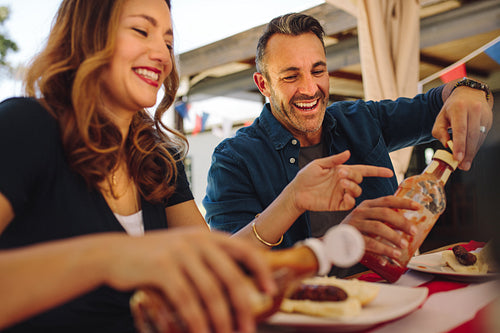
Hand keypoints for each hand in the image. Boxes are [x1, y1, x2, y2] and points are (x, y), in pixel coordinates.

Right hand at [105, 229, 275, 332]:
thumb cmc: (155, 258)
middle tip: (247, 330)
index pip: (244, 249)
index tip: (270, 290)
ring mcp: (179, 253)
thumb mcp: (184, 250)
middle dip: (242, 307)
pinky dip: (196, 322)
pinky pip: (186, 301)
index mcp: (207, 236)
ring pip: (210, 293)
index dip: (261, 269)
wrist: (114, 254)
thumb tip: (236, 289)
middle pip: (230, 277)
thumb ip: (208, 262)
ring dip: (220, 320)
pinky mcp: (162, 268)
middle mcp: (197, 241)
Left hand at [291, 151, 393, 211]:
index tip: (389, 172)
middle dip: (353, 175)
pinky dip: (350, 199)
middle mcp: (344, 183)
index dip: (377, 171)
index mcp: (342, 171)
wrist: (296, 192)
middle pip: (360, 179)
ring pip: (357, 191)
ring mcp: (342, 194)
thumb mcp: (319, 164)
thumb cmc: (305, 177)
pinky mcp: (337, 205)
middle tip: (340, 174)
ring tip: (340, 182)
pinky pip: (350, 203)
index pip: (363, 170)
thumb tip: (348, 153)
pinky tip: (344, 195)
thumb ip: (334, 160)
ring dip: (352, 186)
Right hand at [341, 196, 419, 259]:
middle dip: (402, 222)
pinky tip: (390, 257)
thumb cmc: (356, 231)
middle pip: (385, 213)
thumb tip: (408, 226)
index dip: (403, 202)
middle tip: (413, 231)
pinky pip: (370, 243)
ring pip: (378, 227)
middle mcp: (360, 212)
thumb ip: (383, 220)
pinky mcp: (351, 237)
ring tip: (403, 246)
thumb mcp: (367, 220)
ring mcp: (355, 224)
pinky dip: (382, 251)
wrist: (333, 242)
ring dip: (393, 237)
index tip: (418, 207)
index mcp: (367, 205)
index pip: (387, 200)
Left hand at [432, 84, 492, 170]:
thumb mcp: (440, 117)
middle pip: (471, 135)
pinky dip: (475, 147)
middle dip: (467, 153)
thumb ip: (439, 131)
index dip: (459, 145)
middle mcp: (474, 110)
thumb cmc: (452, 108)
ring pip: (478, 138)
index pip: (460, 129)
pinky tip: (470, 154)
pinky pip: (482, 137)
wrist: (469, 94)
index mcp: (459, 108)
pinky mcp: (488, 121)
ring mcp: (483, 115)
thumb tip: (446, 145)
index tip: (457, 157)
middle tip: (462, 166)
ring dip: (472, 152)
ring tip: (465, 164)